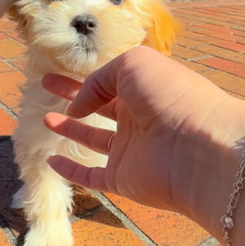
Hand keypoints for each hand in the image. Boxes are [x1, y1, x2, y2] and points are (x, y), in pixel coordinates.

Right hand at [41, 46, 244, 225]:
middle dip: (73, 96)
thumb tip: (77, 108)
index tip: (58, 68)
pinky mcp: (124, 179)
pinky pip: (91, 176)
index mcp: (147, 89)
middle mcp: (140, 119)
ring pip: (94, 140)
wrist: (199, 147)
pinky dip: (70, 171)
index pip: (111, 80)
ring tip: (45, 118)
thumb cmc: (171, 95)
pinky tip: (51, 161)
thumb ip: (97, 81)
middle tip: (45, 85)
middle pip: (101, 106)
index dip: (86, 75)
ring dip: (70, 130)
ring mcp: (132, 150)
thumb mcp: (132, 66)